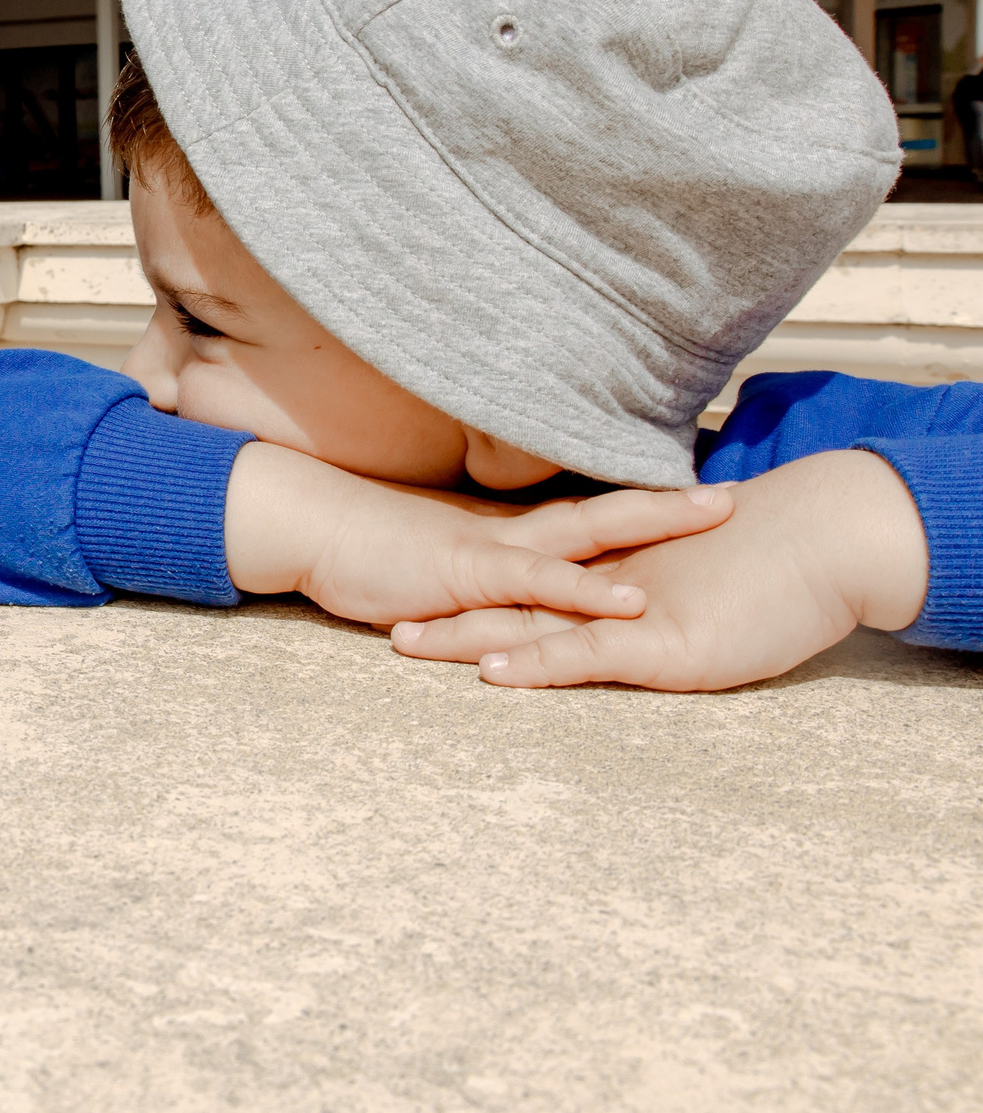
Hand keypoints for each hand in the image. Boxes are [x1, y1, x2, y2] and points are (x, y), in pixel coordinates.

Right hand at [223, 441, 734, 626]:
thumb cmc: (364, 547)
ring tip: (714, 515)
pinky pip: (538, 585)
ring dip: (653, 525)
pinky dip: (586, 593)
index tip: (706, 494)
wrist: (308, 527)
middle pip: (609, 511)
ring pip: (589, 533)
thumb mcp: (438, 562)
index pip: (592, 515)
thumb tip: (517, 588)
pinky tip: (632, 602)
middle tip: (739, 490)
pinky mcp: (468, 574)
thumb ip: (485, 575)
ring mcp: (493, 550)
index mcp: (510, 533)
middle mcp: (513, 533)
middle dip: (676, 503)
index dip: (648, 506)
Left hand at [390, 450, 930, 691]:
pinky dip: (536, 660)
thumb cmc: (778, 563)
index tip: (413, 584)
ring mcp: (628, 613)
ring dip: (464, 635)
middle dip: (440, 606)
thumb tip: (635, 595)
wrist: (833, 537)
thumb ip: (658, 588)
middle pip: (507, 598)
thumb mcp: (701, 579)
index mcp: (612, 573)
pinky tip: (492, 670)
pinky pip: (584, 653)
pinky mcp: (658, 643)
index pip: (530, 580)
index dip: (471, 582)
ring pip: (528, 625)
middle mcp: (607, 587)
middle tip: (375, 607)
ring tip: (401, 643)